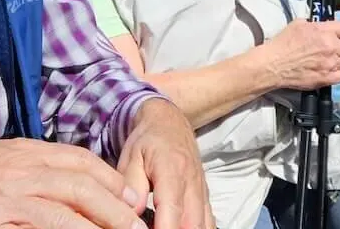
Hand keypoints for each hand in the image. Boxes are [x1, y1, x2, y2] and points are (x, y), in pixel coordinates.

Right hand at [0, 139, 147, 228]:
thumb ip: (35, 168)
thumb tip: (74, 185)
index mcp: (23, 153)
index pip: (80, 162)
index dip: (111, 182)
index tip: (133, 201)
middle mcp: (18, 173)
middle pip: (81, 188)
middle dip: (116, 211)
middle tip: (137, 228)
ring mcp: (3, 201)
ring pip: (63, 216)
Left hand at [118, 99, 215, 228]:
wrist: (169, 122)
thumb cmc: (146, 141)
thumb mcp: (131, 157)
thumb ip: (131, 184)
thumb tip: (132, 213)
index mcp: (172, 171)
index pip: (173, 209)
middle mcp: (192, 182)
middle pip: (192, 223)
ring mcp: (201, 190)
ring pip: (204, 225)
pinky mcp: (204, 196)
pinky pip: (208, 221)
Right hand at [260, 18, 339, 89]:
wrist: (273, 65)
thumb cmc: (283, 43)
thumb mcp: (299, 24)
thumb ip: (316, 25)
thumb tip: (325, 27)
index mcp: (324, 31)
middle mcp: (330, 47)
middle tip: (335, 49)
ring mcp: (329, 64)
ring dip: (338, 61)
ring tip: (325, 61)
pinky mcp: (326, 79)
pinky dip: (335, 74)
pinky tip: (326, 71)